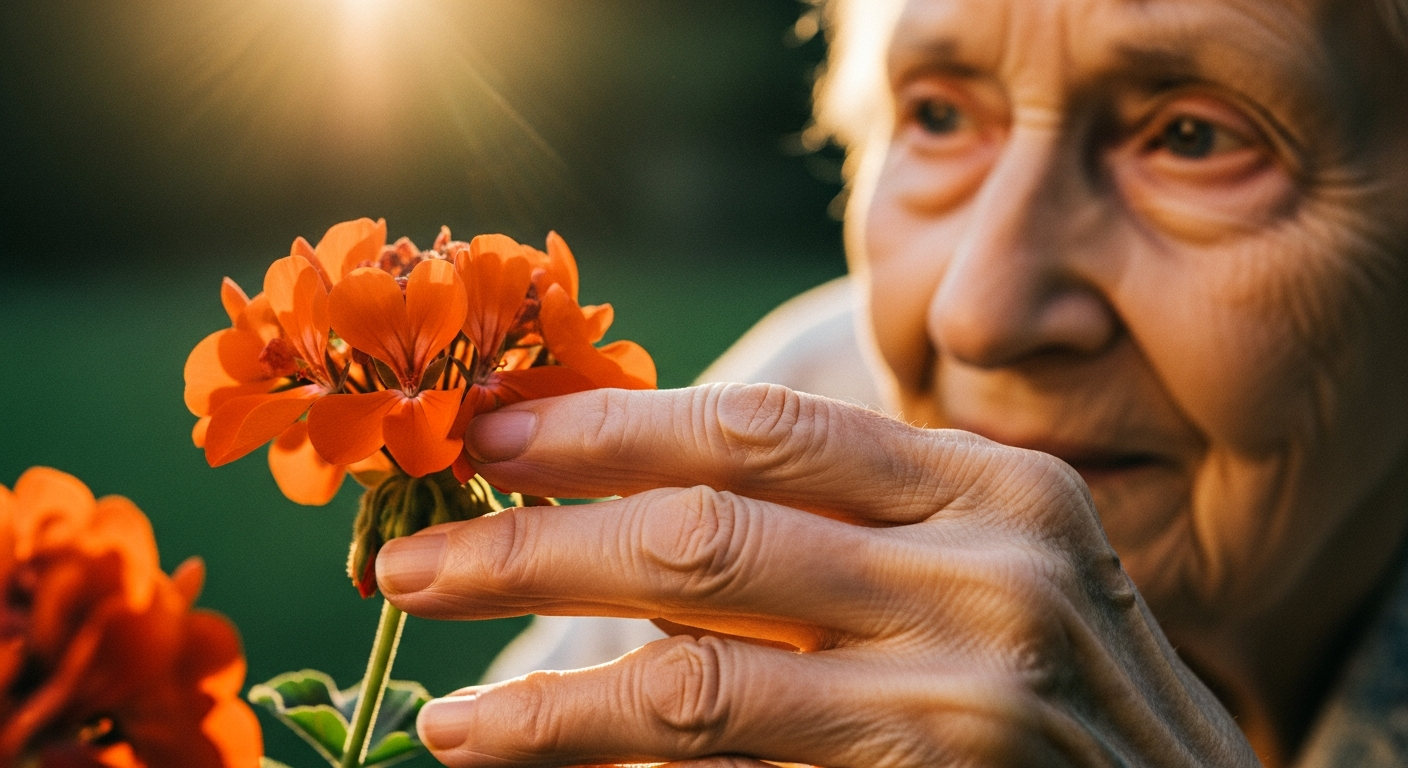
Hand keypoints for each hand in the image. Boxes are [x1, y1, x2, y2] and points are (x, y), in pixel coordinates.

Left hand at [377, 383, 1258, 766]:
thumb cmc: (1069, 694)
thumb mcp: (986, 572)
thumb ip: (846, 530)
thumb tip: (626, 506)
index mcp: (993, 486)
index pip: (762, 426)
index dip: (606, 425)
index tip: (490, 434)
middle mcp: (991, 573)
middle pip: (706, 532)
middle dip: (535, 543)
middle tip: (409, 558)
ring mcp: (971, 696)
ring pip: (699, 677)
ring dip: (548, 688)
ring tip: (446, 706)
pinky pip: (730, 766)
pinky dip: (614, 760)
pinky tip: (532, 756)